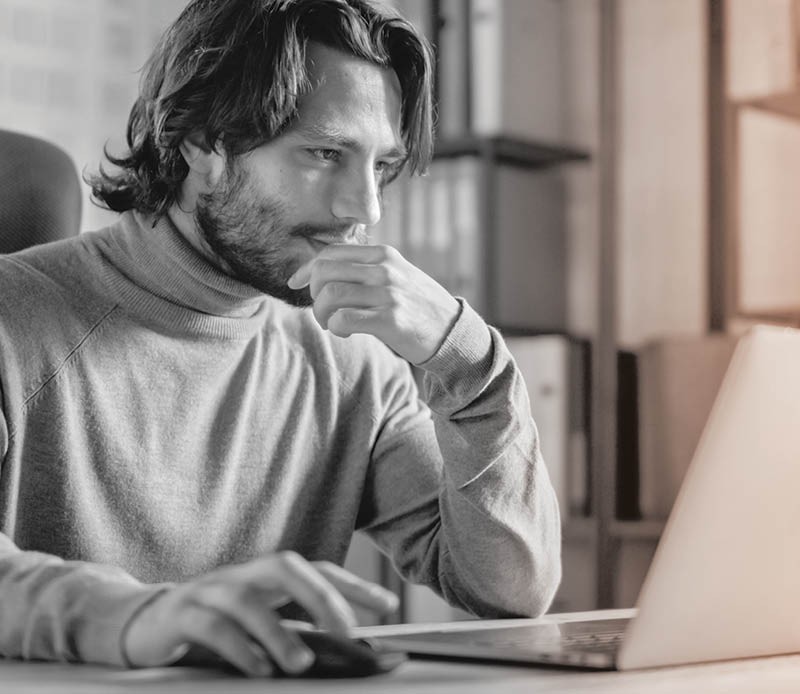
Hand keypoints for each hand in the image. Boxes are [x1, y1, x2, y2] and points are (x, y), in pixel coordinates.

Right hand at [123, 552, 398, 676]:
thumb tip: (348, 648)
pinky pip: (212, 627)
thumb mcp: (259, 622)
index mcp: (266, 575)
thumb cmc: (216, 624)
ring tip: (302, 663)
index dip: (353, 585)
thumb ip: (297, 629)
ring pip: (247, 600)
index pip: (317, 569)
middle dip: (321, 596)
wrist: (147, 623)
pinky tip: (258, 669)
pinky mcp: (181, 615)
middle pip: (286, 567)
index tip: (389, 606)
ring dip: (278, 631)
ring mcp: (210, 590)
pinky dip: (239, 648)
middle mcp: (243, 575)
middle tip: (348, 633)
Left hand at [287, 244, 459, 364]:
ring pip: (331, 295)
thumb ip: (366, 269)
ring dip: (322, 314)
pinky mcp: (391, 320)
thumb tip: (320, 272)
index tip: (296, 284)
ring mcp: (389, 293)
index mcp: (383, 255)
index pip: (330, 253)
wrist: (452, 332)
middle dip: (314, 294)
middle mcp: (385, 269)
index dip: (306, 269)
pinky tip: (346, 332)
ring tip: (331, 324)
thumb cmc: (417, 307)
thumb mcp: (397, 276)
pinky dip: (336, 327)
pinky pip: (344, 319)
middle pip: (325, 272)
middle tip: (323, 311)